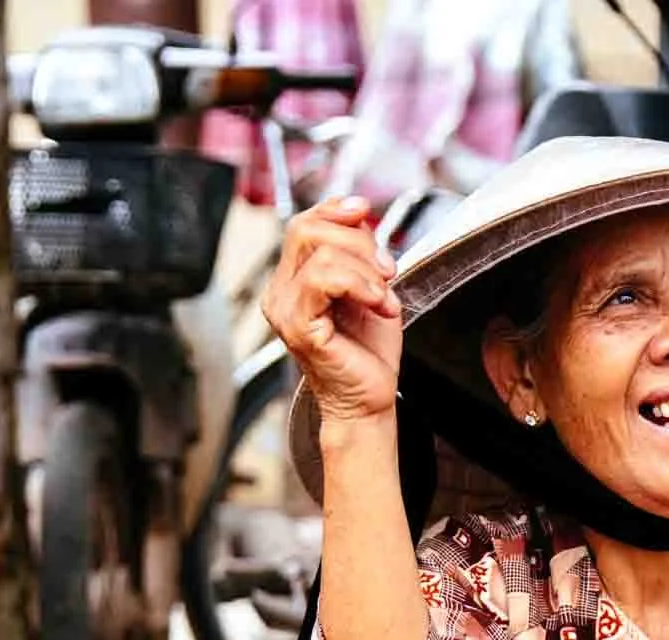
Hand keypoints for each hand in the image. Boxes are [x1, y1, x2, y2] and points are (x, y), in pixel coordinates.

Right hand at [263, 196, 403, 425]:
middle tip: (386, 271)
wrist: (371, 398)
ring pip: (321, 252)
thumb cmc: (369, 352)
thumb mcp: (370, 284)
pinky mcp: (297, 325)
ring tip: (384, 298)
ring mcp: (284, 308)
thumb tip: (358, 213)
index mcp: (294, 278)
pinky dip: (361, 285)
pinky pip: (324, 279)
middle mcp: (281, 291)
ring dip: (366, 270)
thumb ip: (359, 248)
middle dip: (359, 242)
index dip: (336, 211)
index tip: (366, 214)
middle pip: (309, 229)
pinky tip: (378, 305)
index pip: (304, 223)